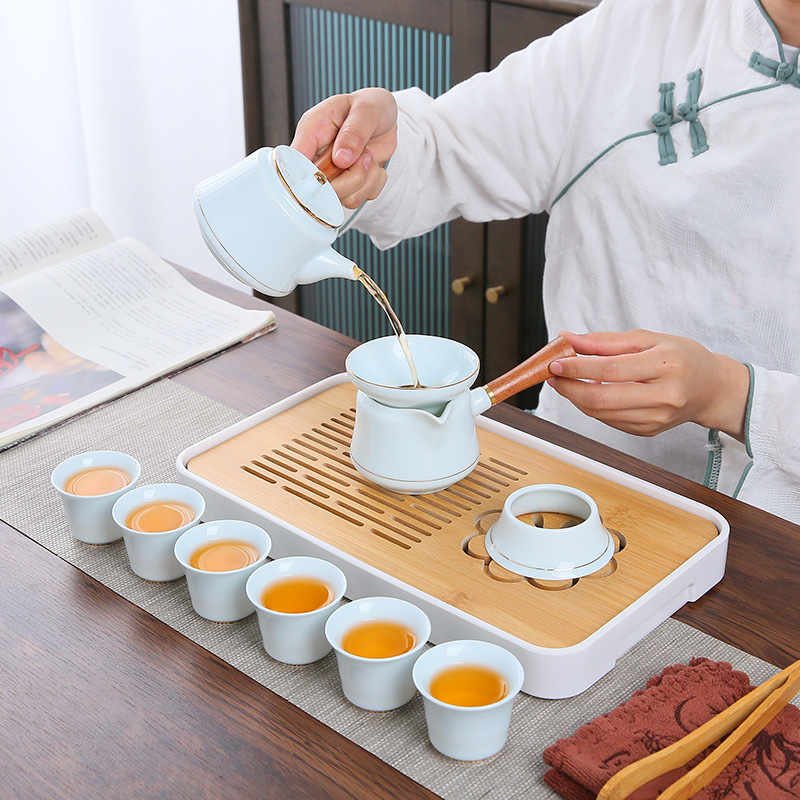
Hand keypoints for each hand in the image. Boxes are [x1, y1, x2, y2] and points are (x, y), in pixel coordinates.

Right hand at [291, 88, 397, 208]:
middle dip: (351, 178)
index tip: (328, 176)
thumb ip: (354, 131)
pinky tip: (372, 166)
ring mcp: (331, 175)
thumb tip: (341, 158)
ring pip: (343, 198)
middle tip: (364, 156)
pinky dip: (374, 185)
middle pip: (321, 189)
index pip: (295, 161)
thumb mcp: (367, 109)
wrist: (384, 118)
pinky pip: (359, 199)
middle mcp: (317, 156)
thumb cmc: (370, 106)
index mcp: (311, 131)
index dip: (308, 176)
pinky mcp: (347, 186)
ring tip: (368, 155)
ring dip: (365, 181)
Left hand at [546, 330, 749, 439]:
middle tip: (553, 375)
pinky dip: (592, 407)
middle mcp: (664, 395)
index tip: (556, 362)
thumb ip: (606, 341)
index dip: (578, 368)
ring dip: (576, 398)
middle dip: (570, 387)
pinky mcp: (648, 431)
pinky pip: (609, 421)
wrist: (712, 389)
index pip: (612, 369)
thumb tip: (569, 339)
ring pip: (601, 413)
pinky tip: (587, 393)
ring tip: (566, 381)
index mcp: (667, 365)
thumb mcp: (649, 339)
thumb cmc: (683, 358)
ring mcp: (657, 418)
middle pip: (602, 398)